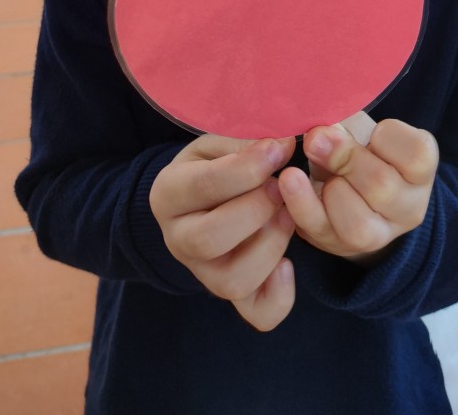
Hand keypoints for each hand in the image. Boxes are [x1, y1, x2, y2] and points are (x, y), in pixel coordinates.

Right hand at [150, 135, 296, 330]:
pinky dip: (280, 295)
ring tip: (287, 215)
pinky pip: (256, 313)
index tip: (279, 150)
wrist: (197, 201)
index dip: (248, 169)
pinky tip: (288, 264)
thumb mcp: (217, 144)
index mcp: (168, 194)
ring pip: (233, 280)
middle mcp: (176, 240)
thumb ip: (244, 144)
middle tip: (280, 189)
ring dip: (271, 246)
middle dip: (256, 211)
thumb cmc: (213, 165)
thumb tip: (283, 146)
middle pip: (211, 239)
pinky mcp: (228, 293)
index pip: (205, 186)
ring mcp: (201, 272)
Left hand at [278, 118, 437, 261]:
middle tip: (315, 138)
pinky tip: (287, 182)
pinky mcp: (341, 245)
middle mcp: (407, 206)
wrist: (351, 189)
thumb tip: (320, 132)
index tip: (371, 129)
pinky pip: (320, 230)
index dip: (388, 136)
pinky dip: (300, 203)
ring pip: (356, 223)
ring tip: (313, 167)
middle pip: (381, 186)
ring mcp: (378, 234)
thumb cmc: (360, 148)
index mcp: (419, 169)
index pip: (416, 153)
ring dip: (327, 188)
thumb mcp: (365, 130)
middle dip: (342, 157)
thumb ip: (349, 126)